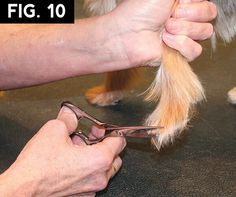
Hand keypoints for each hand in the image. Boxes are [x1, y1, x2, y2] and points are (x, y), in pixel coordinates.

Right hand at [0, 107, 125, 195]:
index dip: (110, 131)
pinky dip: (87, 169)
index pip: (119, 141)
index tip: (99, 129)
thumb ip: (68, 119)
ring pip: (104, 169)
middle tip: (88, 137)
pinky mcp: (82, 196)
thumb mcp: (54, 130)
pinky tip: (71, 162)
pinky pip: (92, 179)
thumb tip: (70, 114)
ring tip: (76, 149)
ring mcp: (91, 189)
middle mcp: (99, 177)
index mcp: (99, 159)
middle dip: (103, 144)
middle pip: (114, 156)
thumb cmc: (38, 167)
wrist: (22, 190)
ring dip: (95, 156)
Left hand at [109, 0, 215, 64]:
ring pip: (205, 32)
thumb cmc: (141, 10)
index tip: (177, 4)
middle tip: (168, 18)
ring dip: (184, 29)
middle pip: (209, 15)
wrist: (128, 34)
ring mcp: (184, 36)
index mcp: (184, 3)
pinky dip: (181, 45)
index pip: (206, 2)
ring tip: (165, 30)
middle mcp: (185, 19)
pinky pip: (195, 50)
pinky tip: (166, 42)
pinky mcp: (180, 53)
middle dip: (189, 15)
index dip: (194, 3)